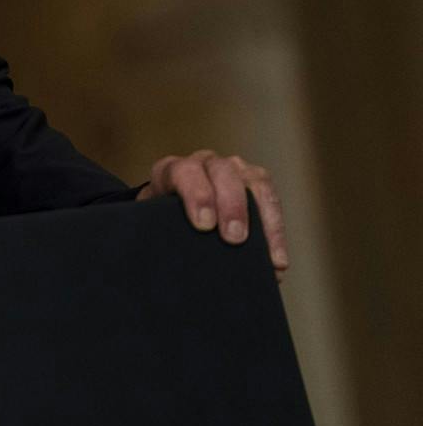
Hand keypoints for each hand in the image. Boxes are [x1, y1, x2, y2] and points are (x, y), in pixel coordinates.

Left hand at [137, 150, 287, 279]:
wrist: (168, 213)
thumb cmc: (158, 220)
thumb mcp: (148, 222)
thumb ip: (148, 232)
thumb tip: (150, 259)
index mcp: (173, 170)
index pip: (184, 172)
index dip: (196, 195)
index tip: (204, 225)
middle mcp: (205, 163)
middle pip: (224, 173)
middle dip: (231, 206)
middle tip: (235, 239)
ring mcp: (234, 170)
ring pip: (255, 183)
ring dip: (263, 219)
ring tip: (267, 258)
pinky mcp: (256, 183)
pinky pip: (272, 201)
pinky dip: (276, 233)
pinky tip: (277, 262)